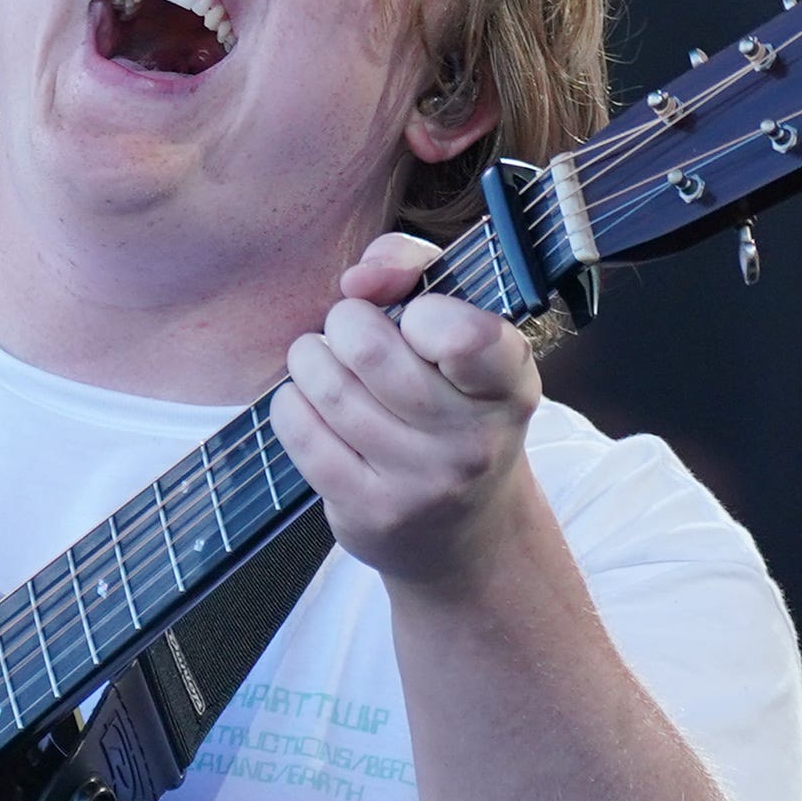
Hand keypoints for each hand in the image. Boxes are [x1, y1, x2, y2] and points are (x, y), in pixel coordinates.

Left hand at [270, 232, 542, 591]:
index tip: (413, 319)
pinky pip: (301, 432)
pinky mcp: (371, 511)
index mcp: (509, 383)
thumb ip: (413, 268)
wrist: (464, 532)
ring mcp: (421, 483)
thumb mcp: (460, 331)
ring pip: (328, 387)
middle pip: (370, 350)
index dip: (421, 311)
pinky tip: (310, 403)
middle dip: (344, 324)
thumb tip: (359, 277)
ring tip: (325, 363)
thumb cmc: (452, 404)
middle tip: (350, 333)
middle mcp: (473, 439)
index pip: (464, 336)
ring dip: (311, 359)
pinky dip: (292, 403)